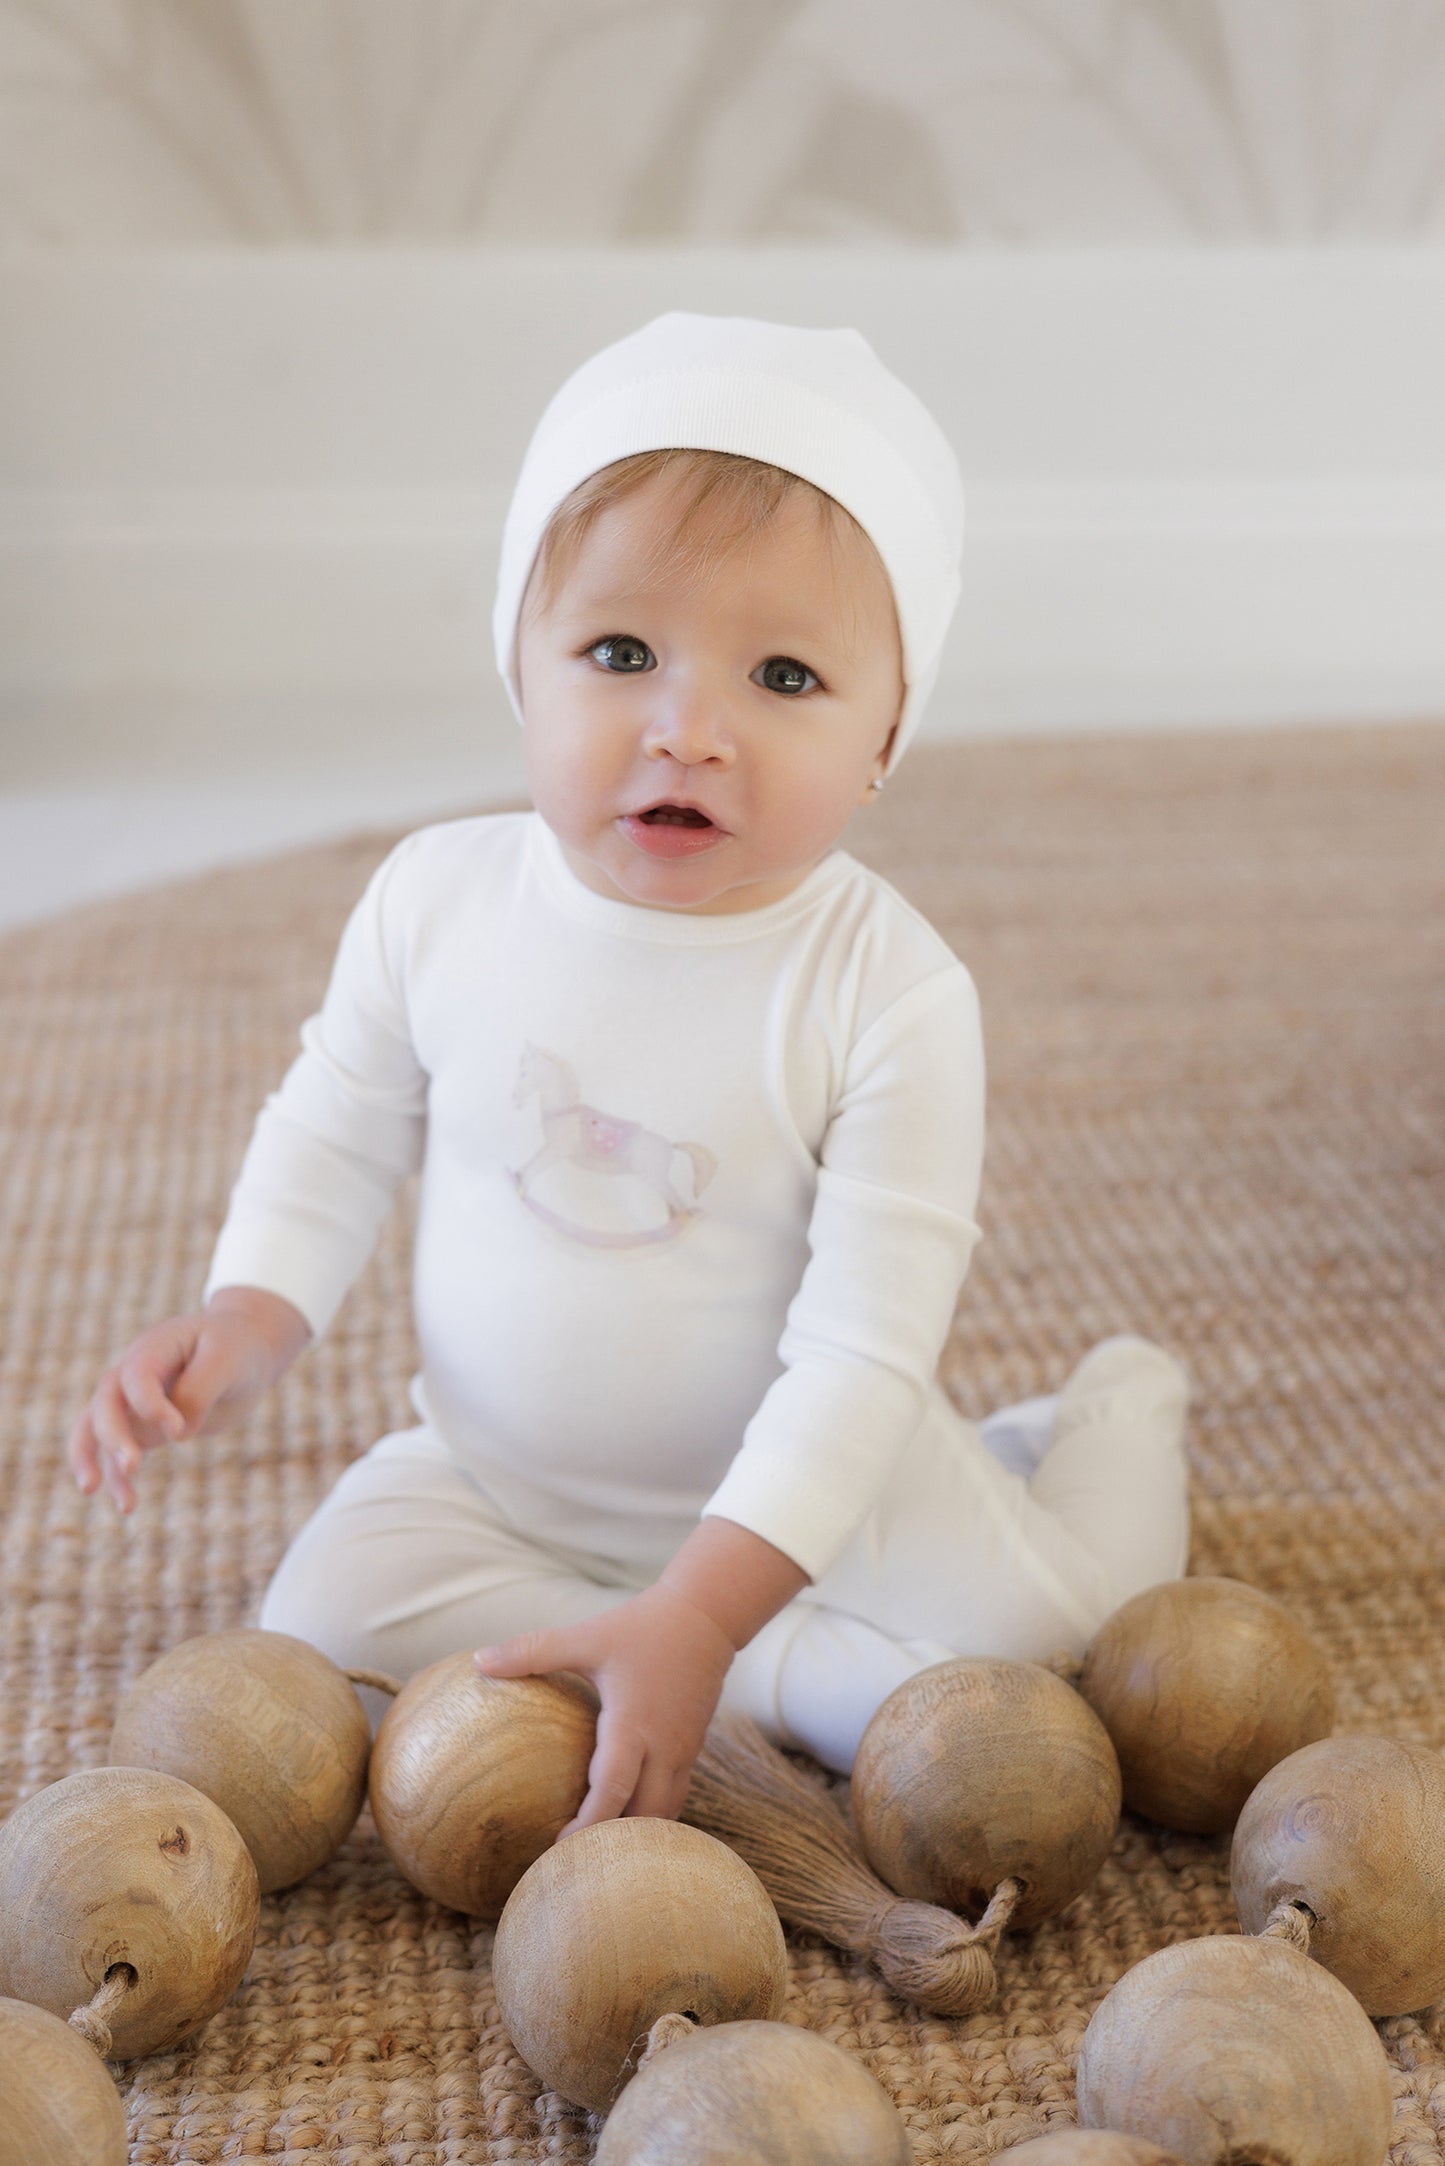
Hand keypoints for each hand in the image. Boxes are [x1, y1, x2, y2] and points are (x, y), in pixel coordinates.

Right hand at [68, 1286, 310, 1514]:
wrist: (244, 1351)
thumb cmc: (237, 1350)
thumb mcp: (229, 1360)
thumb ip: (201, 1391)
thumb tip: (177, 1435)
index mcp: (155, 1347)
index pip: (136, 1377)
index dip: (150, 1405)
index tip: (179, 1429)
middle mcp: (133, 1373)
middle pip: (105, 1403)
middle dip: (112, 1435)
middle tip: (132, 1465)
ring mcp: (134, 1402)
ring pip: (94, 1428)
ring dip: (88, 1458)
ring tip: (89, 1489)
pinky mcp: (143, 1428)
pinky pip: (116, 1455)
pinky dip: (117, 1480)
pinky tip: (128, 1506)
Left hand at [472, 1582, 736, 1830]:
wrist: (707, 1616)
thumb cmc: (641, 1627)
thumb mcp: (585, 1636)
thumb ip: (533, 1651)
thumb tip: (479, 1660)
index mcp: (633, 1723)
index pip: (613, 1790)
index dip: (588, 1825)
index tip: (558, 1848)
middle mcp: (663, 1745)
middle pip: (644, 1817)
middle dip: (613, 1844)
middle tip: (574, 1861)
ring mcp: (684, 1751)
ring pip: (665, 1813)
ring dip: (636, 1833)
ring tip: (599, 1851)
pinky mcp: (693, 1748)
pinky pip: (674, 1796)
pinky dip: (651, 1815)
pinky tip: (626, 1820)